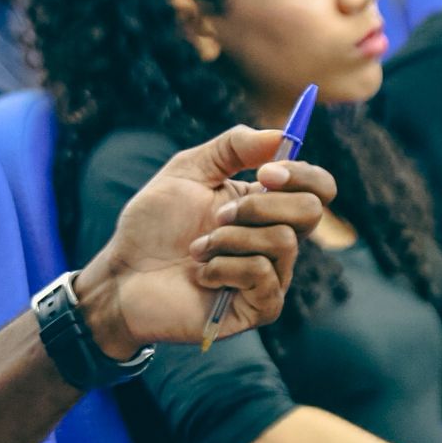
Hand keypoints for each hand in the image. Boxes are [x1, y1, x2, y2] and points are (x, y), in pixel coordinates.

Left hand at [75, 126, 334, 356]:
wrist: (123, 275)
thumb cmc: (152, 226)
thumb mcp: (187, 171)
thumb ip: (232, 148)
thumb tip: (281, 135)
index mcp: (264, 205)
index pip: (318, 187)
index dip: (301, 174)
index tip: (265, 172)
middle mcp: (276, 240)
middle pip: (311, 211)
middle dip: (257, 206)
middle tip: (217, 215)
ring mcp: (271, 276)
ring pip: (283, 241)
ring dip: (227, 238)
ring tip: (196, 249)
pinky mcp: (259, 308)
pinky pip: (262, 274)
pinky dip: (222, 267)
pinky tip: (200, 275)